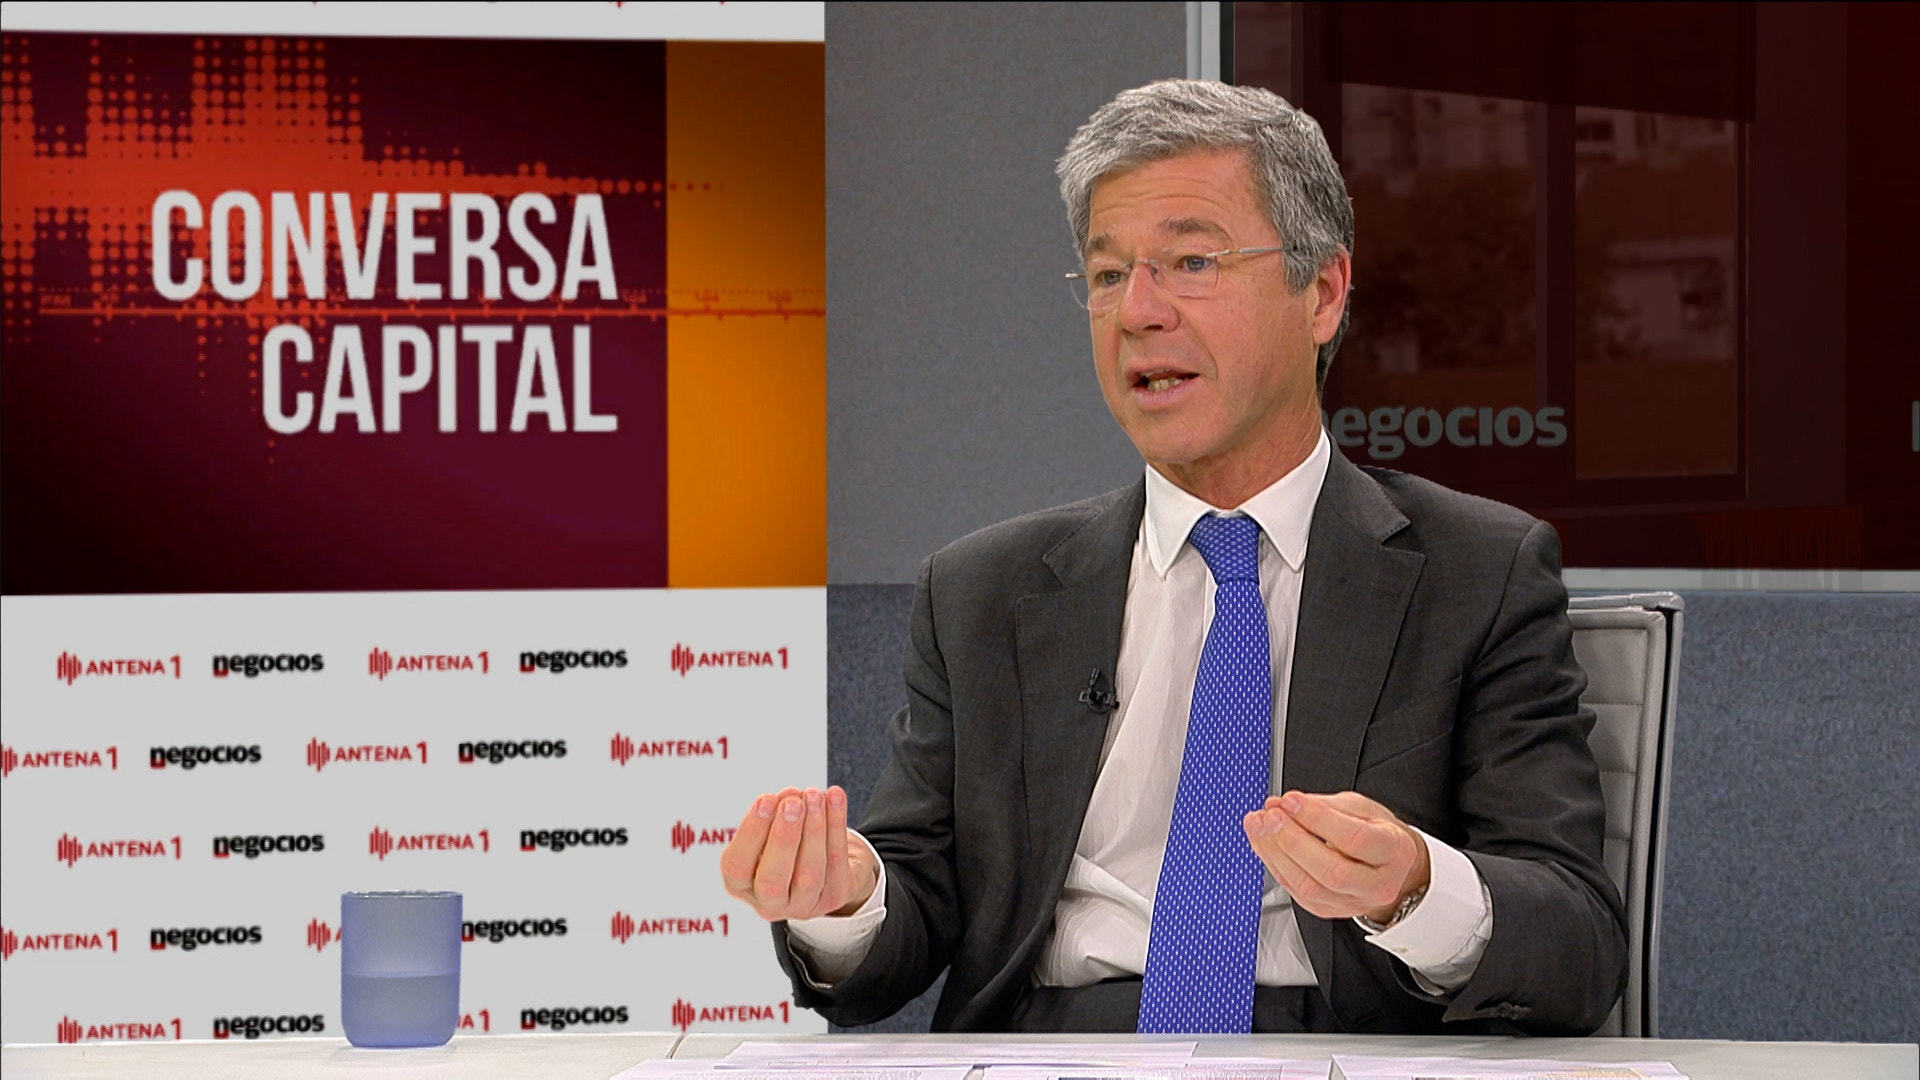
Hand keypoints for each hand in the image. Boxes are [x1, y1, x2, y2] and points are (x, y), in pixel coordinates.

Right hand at [719, 786, 879, 922]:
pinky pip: (836, 862)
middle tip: (793, 804)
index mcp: (741, 886)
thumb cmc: (785, 841)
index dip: (752, 833)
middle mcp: (769, 904)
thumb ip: (774, 812)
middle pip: (772, 880)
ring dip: (813, 830)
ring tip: (815, 796)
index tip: (766, 799)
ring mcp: (803, 906)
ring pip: (809, 874)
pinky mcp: (833, 898)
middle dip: (783, 838)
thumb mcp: (769, 828)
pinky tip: (834, 797)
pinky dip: (836, 826)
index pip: (737, 867)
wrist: (824, 861)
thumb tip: (790, 797)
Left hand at [1243, 790, 1430, 924]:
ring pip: (1309, 888)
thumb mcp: (1363, 808)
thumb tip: (1288, 804)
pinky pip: (1296, 893)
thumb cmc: (1377, 832)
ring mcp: (1353, 903)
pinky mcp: (1329, 911)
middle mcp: (1377, 885)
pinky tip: (1263, 843)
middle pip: (1332, 871)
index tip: (1291, 800)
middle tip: (1271, 815)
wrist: (1389, 865)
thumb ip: (1326, 805)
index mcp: (1394, 851)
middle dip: (1293, 841)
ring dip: (1275, 853)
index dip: (1318, 819)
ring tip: (1258, 825)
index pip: (1354, 838)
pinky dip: (1274, 865)